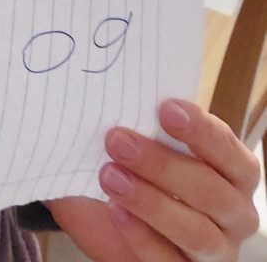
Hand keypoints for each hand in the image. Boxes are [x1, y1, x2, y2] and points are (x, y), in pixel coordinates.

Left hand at [46, 99, 259, 260]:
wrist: (114, 222)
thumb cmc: (138, 172)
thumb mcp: (142, 146)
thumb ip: (138, 126)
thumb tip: (109, 98)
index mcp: (233, 173)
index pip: (228, 150)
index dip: (201, 130)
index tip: (165, 109)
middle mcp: (235, 214)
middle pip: (212, 192)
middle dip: (163, 165)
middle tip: (117, 140)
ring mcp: (217, 252)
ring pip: (196, 232)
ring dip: (150, 202)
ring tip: (109, 176)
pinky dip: (140, 235)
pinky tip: (114, 210)